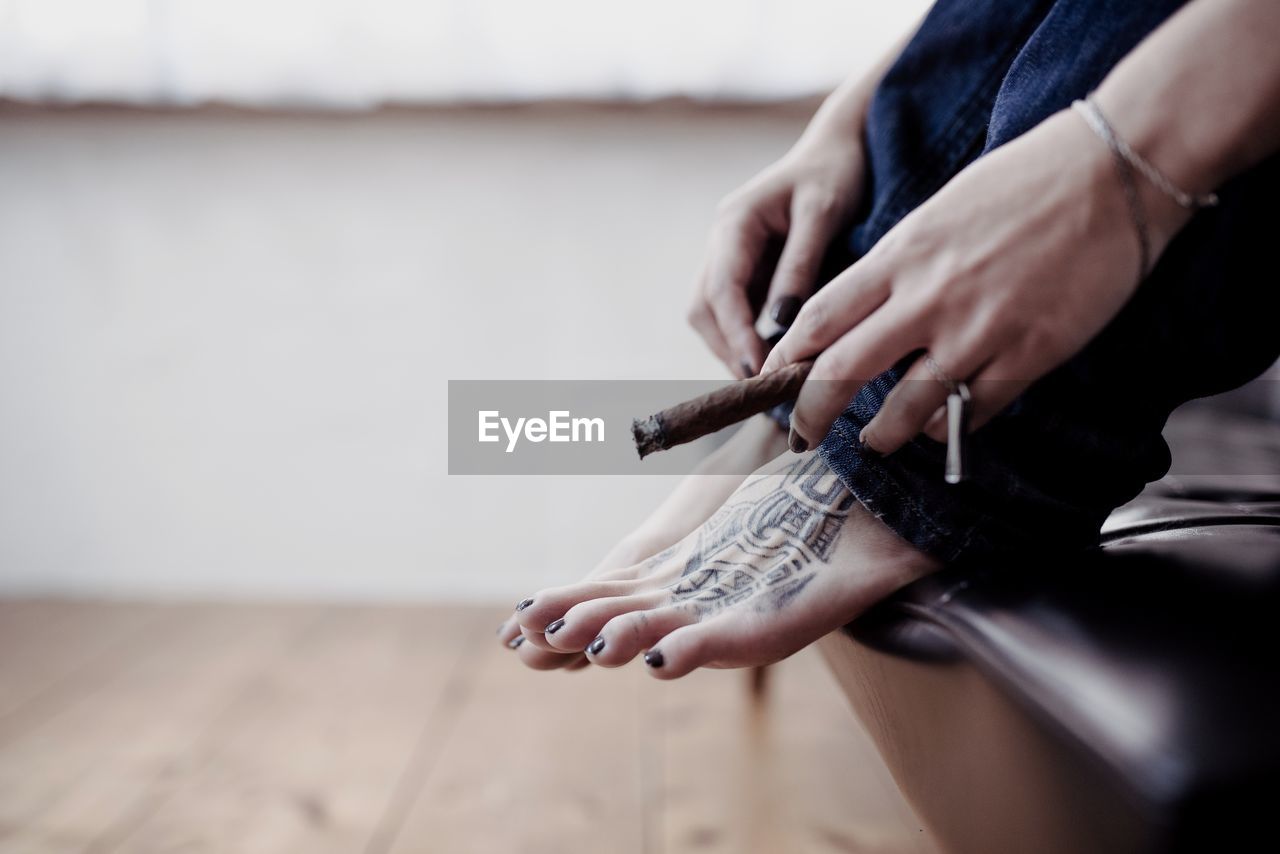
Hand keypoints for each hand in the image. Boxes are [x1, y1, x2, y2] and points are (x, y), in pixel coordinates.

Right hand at [688, 130, 866, 377]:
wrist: (838, 145)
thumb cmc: (835, 172)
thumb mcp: (824, 214)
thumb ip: (801, 265)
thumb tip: (780, 322)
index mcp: (734, 223)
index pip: (721, 291)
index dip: (736, 335)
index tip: (760, 371)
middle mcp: (721, 240)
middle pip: (703, 308)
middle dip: (727, 349)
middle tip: (763, 387)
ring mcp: (728, 254)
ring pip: (711, 313)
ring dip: (733, 347)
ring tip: (768, 378)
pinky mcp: (744, 266)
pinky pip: (732, 308)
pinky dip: (745, 336)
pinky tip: (774, 355)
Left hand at [763, 108, 1190, 452]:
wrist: (1115, 170)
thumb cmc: (1025, 179)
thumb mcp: (940, 210)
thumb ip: (900, 262)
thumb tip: (867, 308)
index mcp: (900, 255)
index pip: (819, 317)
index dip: (786, 356)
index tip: (772, 378)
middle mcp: (928, 298)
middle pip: (842, 371)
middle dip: (812, 413)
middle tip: (801, 436)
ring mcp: (978, 332)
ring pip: (906, 408)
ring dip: (882, 435)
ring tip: (875, 442)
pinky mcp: (1029, 355)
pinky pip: (974, 411)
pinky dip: (953, 425)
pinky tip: (947, 425)